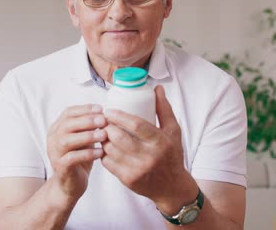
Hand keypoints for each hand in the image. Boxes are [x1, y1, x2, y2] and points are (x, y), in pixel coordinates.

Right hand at [47, 104, 107, 201]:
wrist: (70, 185)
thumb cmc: (79, 159)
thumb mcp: (83, 139)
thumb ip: (88, 127)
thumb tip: (105, 114)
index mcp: (57, 129)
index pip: (68, 113)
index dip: (84, 109)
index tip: (101, 109)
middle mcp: (53, 139)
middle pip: (67, 124)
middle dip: (86, 120)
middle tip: (103, 120)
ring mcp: (54, 153)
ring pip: (67, 140)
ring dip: (87, 136)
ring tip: (103, 135)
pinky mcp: (60, 167)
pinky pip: (72, 158)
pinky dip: (87, 154)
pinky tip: (100, 152)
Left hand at [101, 85, 192, 204]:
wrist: (172, 187)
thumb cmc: (171, 155)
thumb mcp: (173, 131)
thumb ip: (164, 109)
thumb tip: (156, 88)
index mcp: (160, 142)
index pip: (137, 125)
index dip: (119, 116)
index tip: (109, 110)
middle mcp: (149, 157)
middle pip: (120, 138)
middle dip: (107, 126)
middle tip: (102, 120)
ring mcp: (137, 170)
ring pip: (111, 150)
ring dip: (103, 138)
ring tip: (102, 131)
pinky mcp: (127, 180)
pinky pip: (108, 163)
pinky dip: (103, 153)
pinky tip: (104, 146)